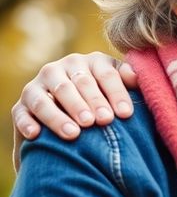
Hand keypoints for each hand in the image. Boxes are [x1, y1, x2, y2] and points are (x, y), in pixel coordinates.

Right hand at [12, 52, 136, 144]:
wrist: (72, 121)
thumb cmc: (105, 104)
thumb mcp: (117, 90)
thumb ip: (128, 82)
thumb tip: (136, 77)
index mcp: (90, 62)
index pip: (106, 75)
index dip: (116, 94)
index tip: (125, 114)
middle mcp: (61, 68)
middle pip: (78, 84)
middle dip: (92, 103)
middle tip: (103, 121)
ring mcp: (38, 85)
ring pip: (47, 98)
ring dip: (59, 116)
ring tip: (74, 133)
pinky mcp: (21, 105)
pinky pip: (21, 112)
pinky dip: (28, 123)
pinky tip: (36, 135)